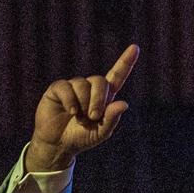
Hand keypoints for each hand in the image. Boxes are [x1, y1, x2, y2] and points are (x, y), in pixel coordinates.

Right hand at [27, 44, 139, 171]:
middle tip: (93, 116)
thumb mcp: (100, 133)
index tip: (135, 48)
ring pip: (82, 85)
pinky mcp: (58, 89)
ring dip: (83, 104)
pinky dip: (70, 100)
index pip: (117, 76)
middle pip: (100, 81)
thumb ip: (112, 119)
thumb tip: (124, 104)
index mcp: (104, 97)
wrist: (58, 144)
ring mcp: (73, 86)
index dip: (126, 62)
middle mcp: (89, 88)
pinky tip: (71, 111)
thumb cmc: (81, 137)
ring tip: (78, 117)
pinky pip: (66, 87)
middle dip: (98, 99)